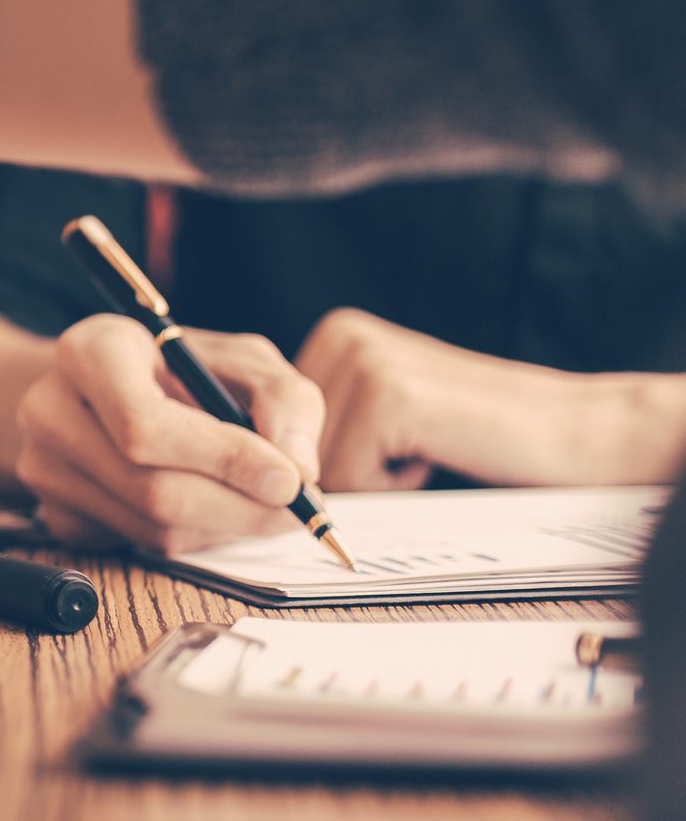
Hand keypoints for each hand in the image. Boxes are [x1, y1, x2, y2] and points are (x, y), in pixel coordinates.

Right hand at [13, 315, 324, 552]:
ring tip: (251, 499)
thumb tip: (297, 469)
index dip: (223, 459)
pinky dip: (186, 536)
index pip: (146, 424)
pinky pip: (134, 545)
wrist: (106, 390)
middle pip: (150, 487)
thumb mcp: (240, 360)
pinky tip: (202, 503)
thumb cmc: (178, 370)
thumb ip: (283, 400)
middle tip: (293, 509)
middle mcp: (50, 407)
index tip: (289, 479)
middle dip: (237, 507)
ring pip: (149, 526)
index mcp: (91, 351)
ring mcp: (42, 464)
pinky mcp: (52, 511)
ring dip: (219, 526)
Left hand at [296, 307, 685, 488]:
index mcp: (334, 335)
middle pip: (287, 447)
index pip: (272, 426)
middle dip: (347, 468)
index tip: (381, 442)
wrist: (571, 431)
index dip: (321, 456)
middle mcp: (340, 335)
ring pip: (314, 468)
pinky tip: (436, 451)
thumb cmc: (473, 434)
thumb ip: (318, 424)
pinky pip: (348, 478)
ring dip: (372, 478)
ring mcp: (364, 360)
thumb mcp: (380, 415)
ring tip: (427, 444)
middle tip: (414, 443)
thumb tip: (249, 465)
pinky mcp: (389, 395)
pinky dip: (393, 485)